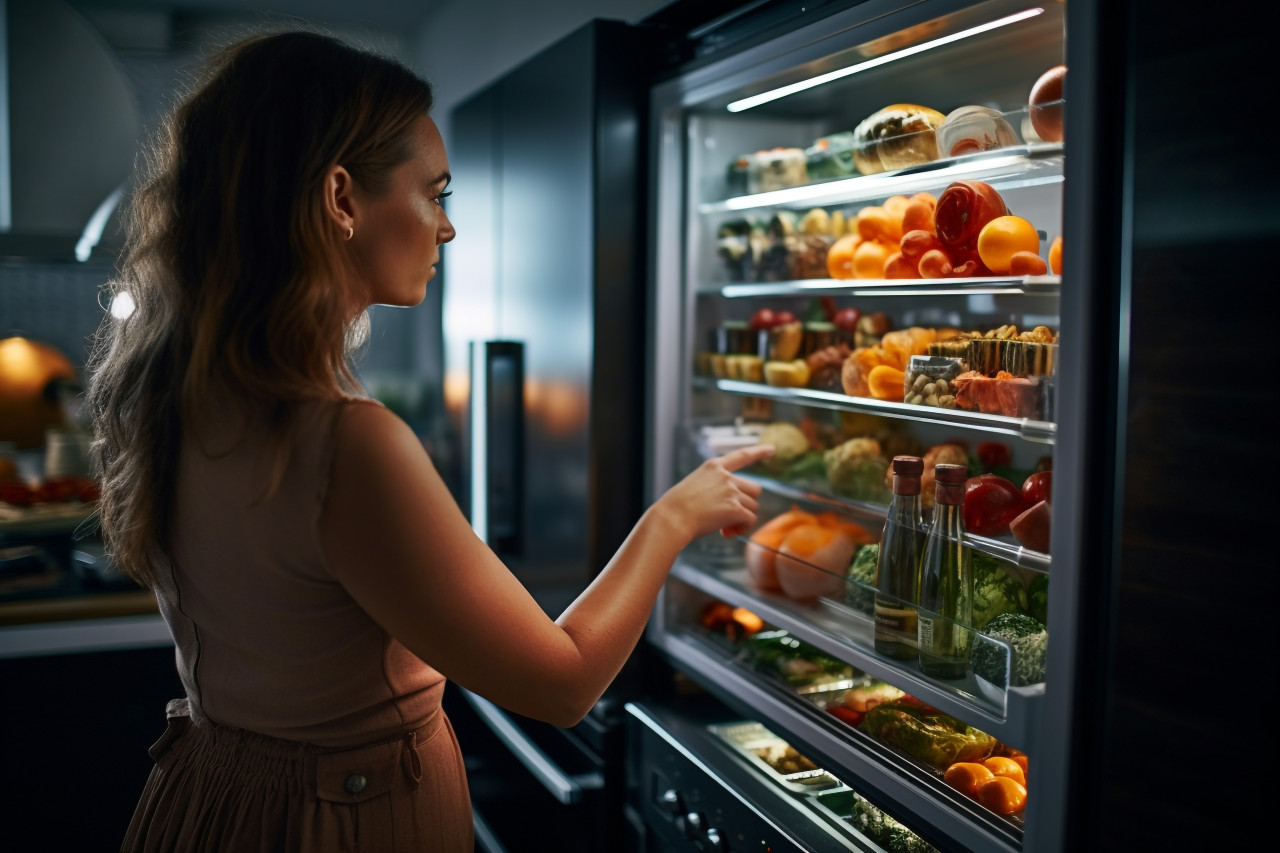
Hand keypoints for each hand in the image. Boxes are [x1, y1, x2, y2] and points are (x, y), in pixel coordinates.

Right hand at [654, 444, 772, 543]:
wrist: (671, 518)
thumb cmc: (676, 507)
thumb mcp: (694, 485)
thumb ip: (714, 488)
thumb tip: (734, 506)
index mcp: (714, 466)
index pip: (741, 455)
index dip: (758, 452)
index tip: (771, 449)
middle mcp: (726, 476)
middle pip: (754, 489)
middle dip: (746, 503)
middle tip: (729, 516)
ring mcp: (731, 491)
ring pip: (753, 506)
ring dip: (742, 518)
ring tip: (723, 526)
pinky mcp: (734, 508)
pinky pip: (750, 520)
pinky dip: (741, 529)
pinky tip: (726, 533)